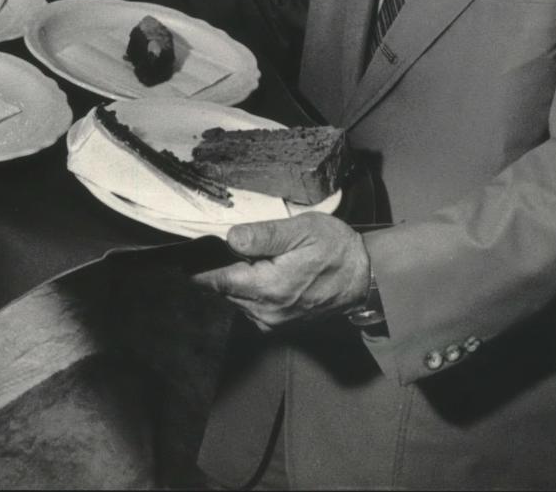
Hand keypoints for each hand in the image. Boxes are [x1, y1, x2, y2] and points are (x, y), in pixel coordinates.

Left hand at [193, 214, 369, 331]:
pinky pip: (251, 308)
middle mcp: (267, 311)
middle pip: (224, 292)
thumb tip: (230, 238)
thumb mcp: (302, 230)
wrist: (365, 279)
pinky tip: (259, 273)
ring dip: (234, 282)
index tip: (190, 254)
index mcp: (269, 287)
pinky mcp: (280, 324)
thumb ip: (264, 235)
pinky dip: (248, 292)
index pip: (218, 282)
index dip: (202, 267)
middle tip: (223, 248)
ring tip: (245, 258)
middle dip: (219, 271)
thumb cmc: (335, 249)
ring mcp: (273, 321)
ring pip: (236, 301)